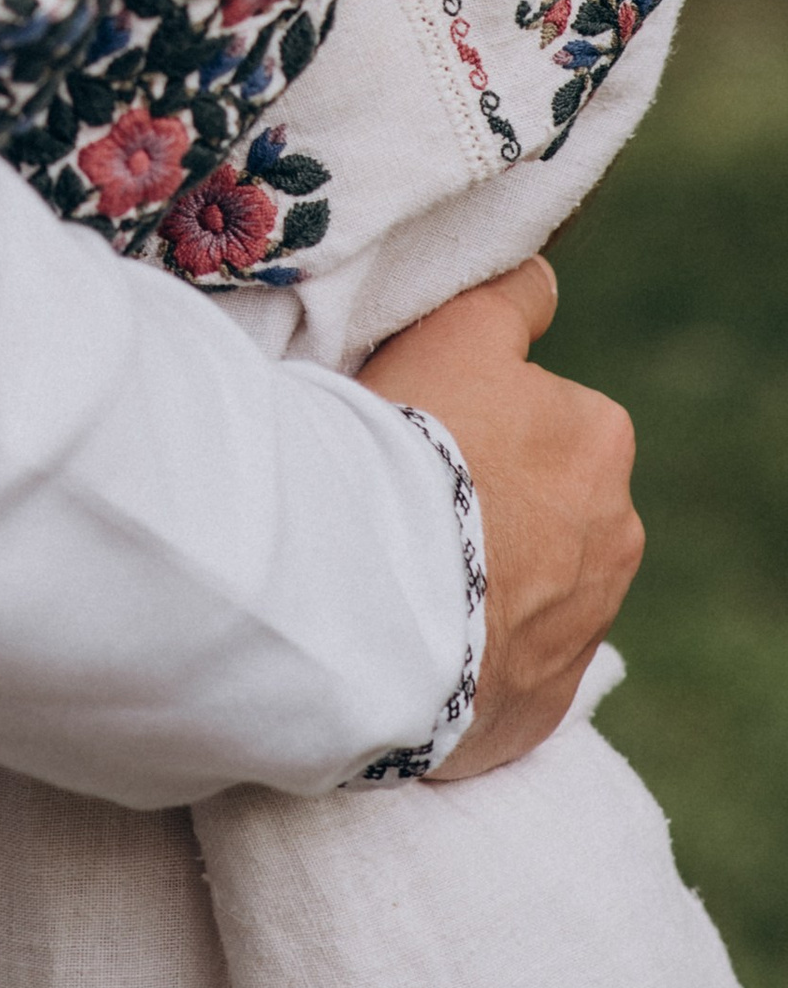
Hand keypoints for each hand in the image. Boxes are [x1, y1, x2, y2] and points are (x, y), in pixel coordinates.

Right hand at [359, 255, 640, 779]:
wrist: (373, 592)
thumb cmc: (413, 442)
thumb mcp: (457, 329)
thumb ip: (510, 299)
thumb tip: (540, 280)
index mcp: (600, 440)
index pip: (543, 414)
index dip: (474, 416)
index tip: (420, 427)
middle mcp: (614, 537)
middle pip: (544, 505)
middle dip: (492, 503)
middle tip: (404, 498)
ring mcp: (582, 630)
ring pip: (529, 587)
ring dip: (483, 576)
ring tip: (400, 566)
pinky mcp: (540, 707)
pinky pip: (505, 666)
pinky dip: (470, 650)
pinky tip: (413, 630)